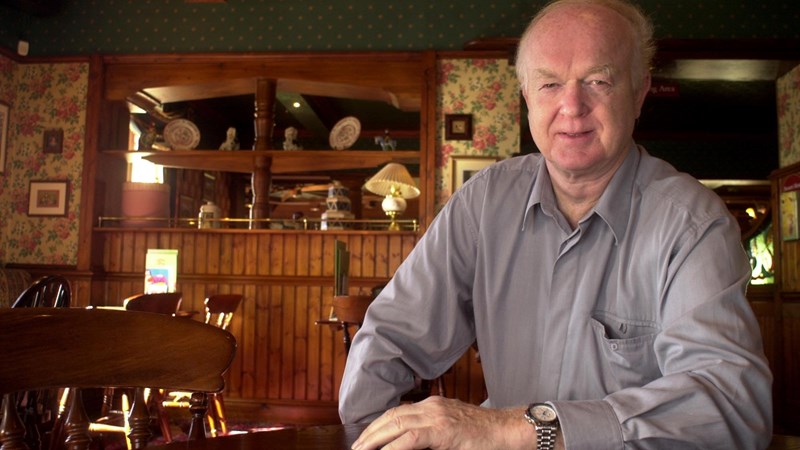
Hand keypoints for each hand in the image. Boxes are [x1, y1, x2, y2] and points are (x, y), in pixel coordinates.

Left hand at [350, 396, 530, 449]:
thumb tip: (409, 445)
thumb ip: (431, 436)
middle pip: (391, 417)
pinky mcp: (443, 429)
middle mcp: (431, 406)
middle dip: (370, 434)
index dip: (377, 427)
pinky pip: (411, 438)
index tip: (365, 441)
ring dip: (375, 439)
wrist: (507, 430)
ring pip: (396, 424)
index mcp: (431, 406)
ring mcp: (437, 416)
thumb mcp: (452, 431)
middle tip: (356, 448)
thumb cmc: (482, 435)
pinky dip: (394, 447)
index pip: (397, 413)